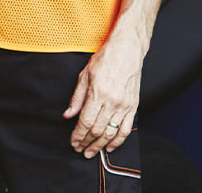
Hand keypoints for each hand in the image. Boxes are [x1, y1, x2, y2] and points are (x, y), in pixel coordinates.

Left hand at [62, 33, 142, 158]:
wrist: (127, 50)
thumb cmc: (105, 58)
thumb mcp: (85, 74)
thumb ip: (76, 97)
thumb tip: (68, 115)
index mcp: (98, 93)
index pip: (85, 122)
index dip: (78, 135)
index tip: (73, 142)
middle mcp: (112, 102)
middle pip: (97, 130)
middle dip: (86, 142)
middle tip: (80, 149)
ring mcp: (124, 105)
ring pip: (111, 133)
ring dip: (100, 146)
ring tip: (92, 152)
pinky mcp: (133, 106)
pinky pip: (126, 129)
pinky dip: (118, 141)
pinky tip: (110, 147)